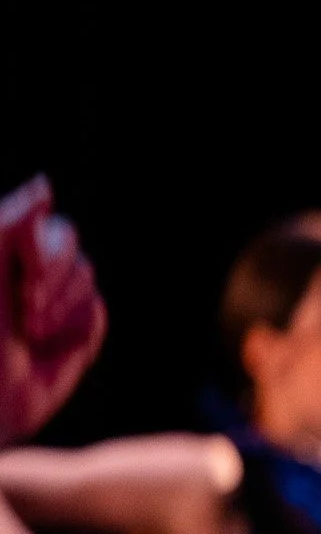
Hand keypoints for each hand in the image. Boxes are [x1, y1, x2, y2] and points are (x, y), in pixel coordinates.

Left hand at [0, 176, 107, 445]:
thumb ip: (11, 223)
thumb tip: (44, 185)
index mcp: (7, 251)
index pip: (49, 227)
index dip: (44, 253)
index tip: (22, 281)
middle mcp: (31, 269)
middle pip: (73, 248)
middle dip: (51, 285)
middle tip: (24, 315)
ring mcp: (57, 300)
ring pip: (87, 280)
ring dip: (58, 312)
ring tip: (31, 336)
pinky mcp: (79, 332)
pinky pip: (98, 313)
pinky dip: (75, 332)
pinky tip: (48, 349)